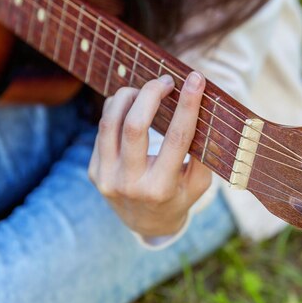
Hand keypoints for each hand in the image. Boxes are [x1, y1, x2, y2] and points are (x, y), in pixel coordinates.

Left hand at [88, 72, 211, 237]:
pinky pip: (103, 129)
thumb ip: (203, 153)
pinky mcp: (94, 171)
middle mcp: (130, 184)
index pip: (177, 139)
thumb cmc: (179, 197)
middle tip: (166, 80)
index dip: (187, 105)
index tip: (196, 79)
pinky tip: (131, 105)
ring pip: (110, 122)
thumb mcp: (199, 183)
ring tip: (146, 89)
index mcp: (161, 188)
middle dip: (151, 93)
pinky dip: (117, 110)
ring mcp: (107, 178)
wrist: (146, 223)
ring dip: (129, 96)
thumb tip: (207, 110)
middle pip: (135, 126)